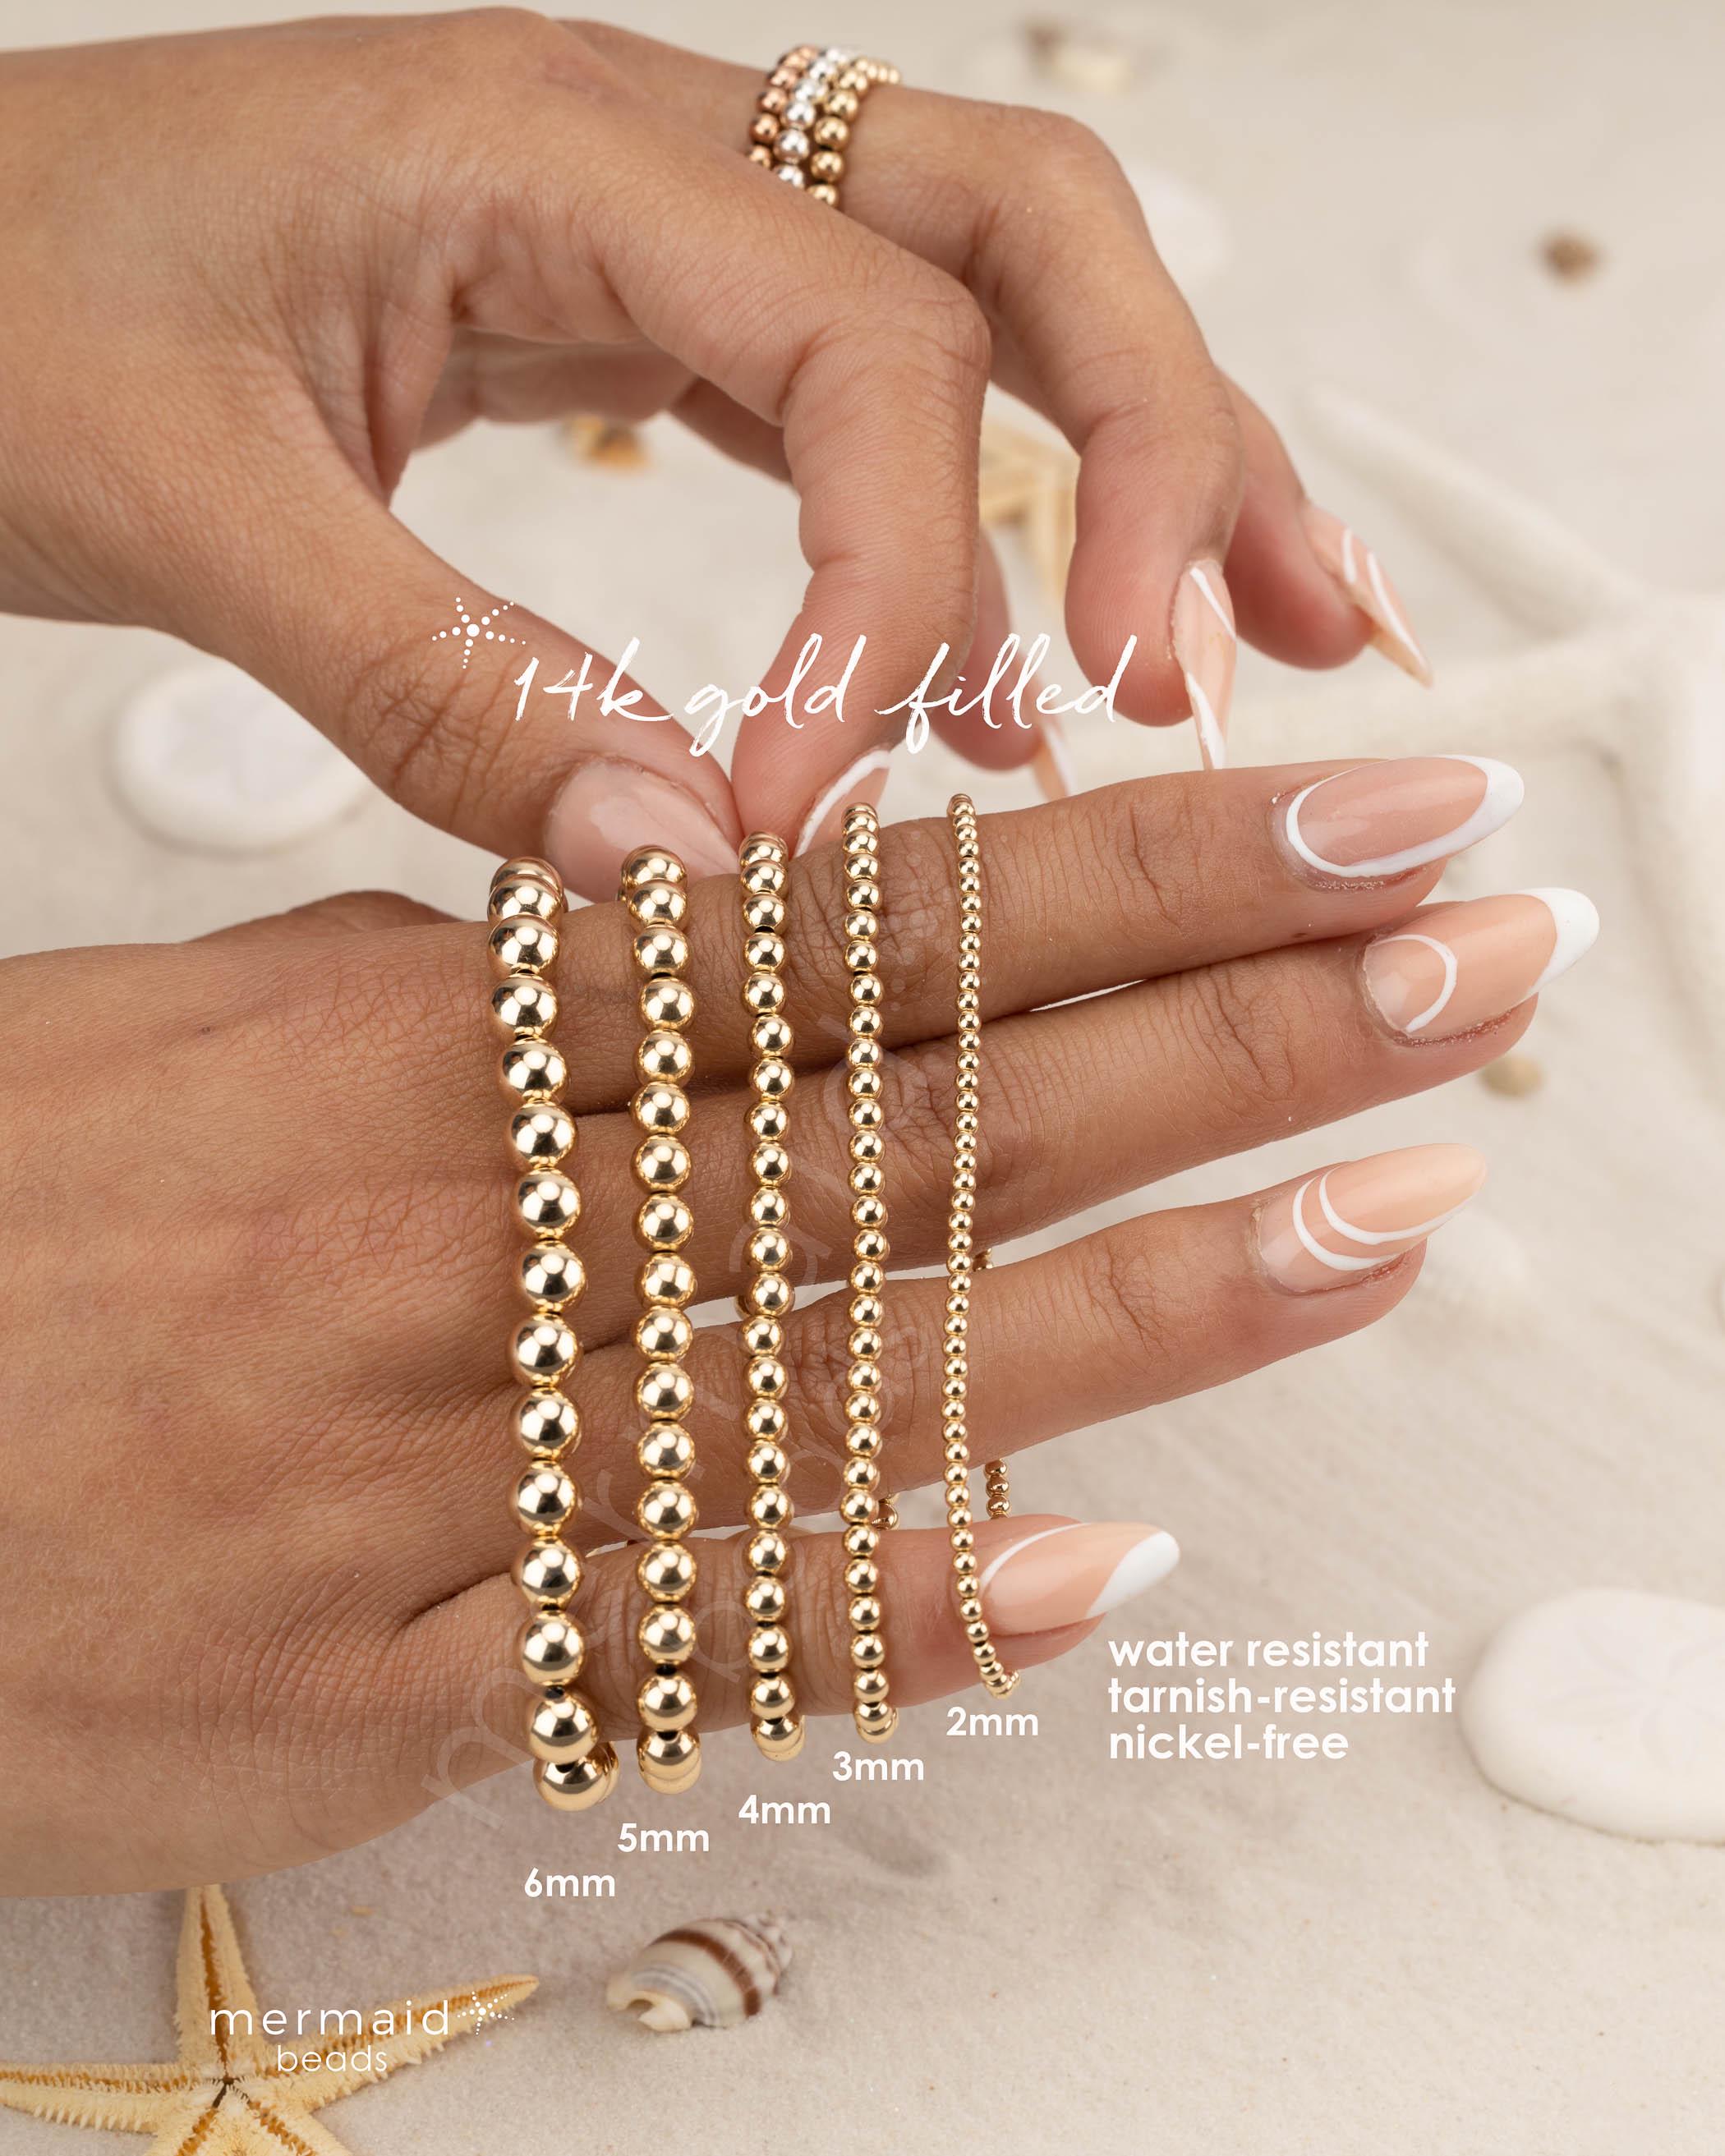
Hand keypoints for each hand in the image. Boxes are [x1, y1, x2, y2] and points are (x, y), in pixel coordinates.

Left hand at [0, 14, 1422, 898]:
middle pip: (1025, 238)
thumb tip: (677, 869)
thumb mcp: (183, 496)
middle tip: (1213, 674)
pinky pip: (880, 387)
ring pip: (995, 301)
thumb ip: (435, 684)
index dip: (895, 593)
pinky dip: (1005, 505)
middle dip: (1165, 451)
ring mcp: (661, 230)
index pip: (861, 344)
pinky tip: (1062, 635)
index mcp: (548, 140)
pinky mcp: (635, 320)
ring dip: (1156, 463)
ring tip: (1275, 645)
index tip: (829, 801)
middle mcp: (650, 155)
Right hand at [0, 764, 1593, 1891]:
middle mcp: (480, 1235)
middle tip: (1462, 957)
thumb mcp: (210, 1039)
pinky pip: (679, 1632)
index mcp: (433, 1044)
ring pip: (863, 1353)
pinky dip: (891, 1593)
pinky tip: (1088, 1561)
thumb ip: (461, 1017)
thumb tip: (678, 966)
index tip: (1328, 819)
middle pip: (930, 1108)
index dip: (1124, 868)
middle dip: (1231, 1024)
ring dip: (1158, 1286)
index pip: (856, 929)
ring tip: (1391, 1201)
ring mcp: (452, 1467)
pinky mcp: (392, 1679)